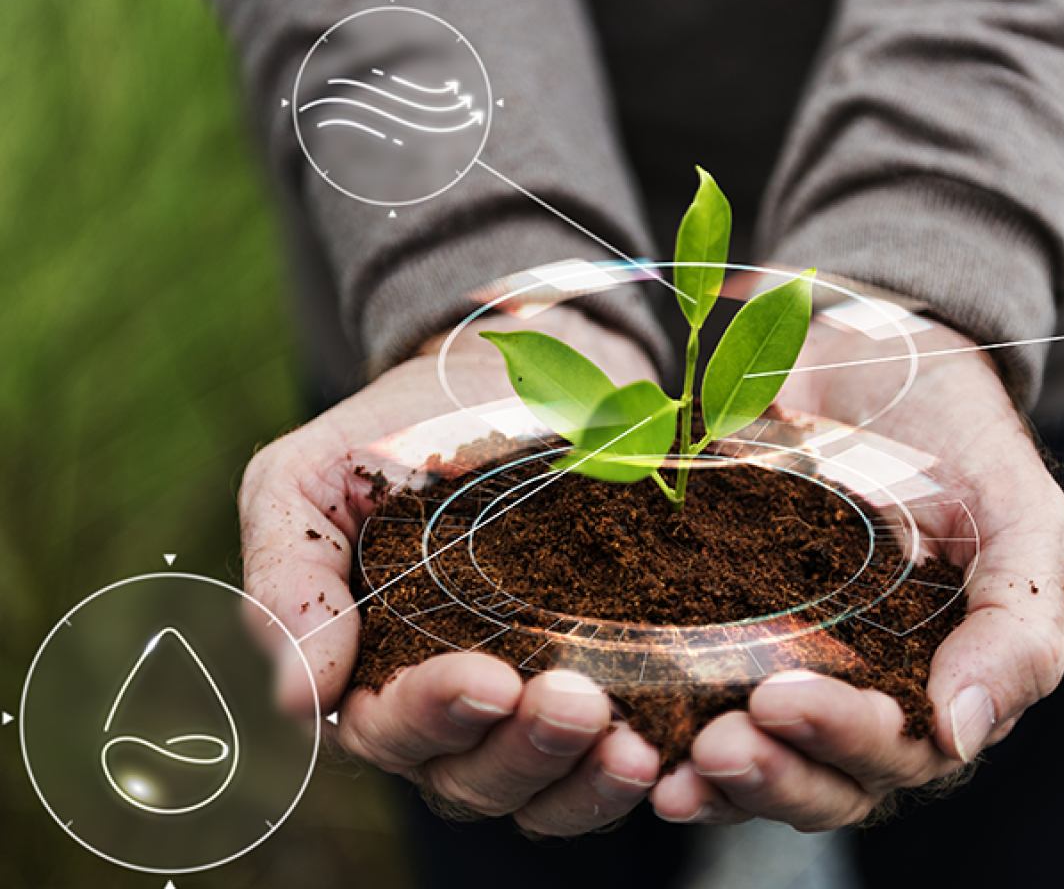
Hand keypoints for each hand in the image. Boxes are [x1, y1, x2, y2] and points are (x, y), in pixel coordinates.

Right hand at [238, 307, 663, 834]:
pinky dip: (637, 767)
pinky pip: (614, 760)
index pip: (390, 729)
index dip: (434, 716)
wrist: (508, 380)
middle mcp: (451, 711)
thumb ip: (289, 582)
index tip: (486, 678)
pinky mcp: (606, 688)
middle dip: (522, 750)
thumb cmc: (394, 433)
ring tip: (630, 744)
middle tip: (573, 702)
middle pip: (474, 778)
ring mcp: (530, 706)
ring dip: (585, 778)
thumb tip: (298, 700)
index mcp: (368, 674)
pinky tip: (667, 746)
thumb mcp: (308, 482)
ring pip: (547, 790)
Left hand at [651, 310, 1063, 829]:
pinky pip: (693, 700)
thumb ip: (1018, 625)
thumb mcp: (1020, 517)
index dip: (841, 741)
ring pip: (758, 760)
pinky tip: (631, 737)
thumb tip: (960, 736)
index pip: (896, 753)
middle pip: (821, 779)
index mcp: (937, 685)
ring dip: (717, 779)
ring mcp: (790, 666)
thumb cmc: (962, 439)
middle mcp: (862, 695)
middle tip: (721, 743)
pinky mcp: (724, 628)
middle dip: (771, 773)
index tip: (783, 698)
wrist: (879, 357)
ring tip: (673, 767)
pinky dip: (666, 731)